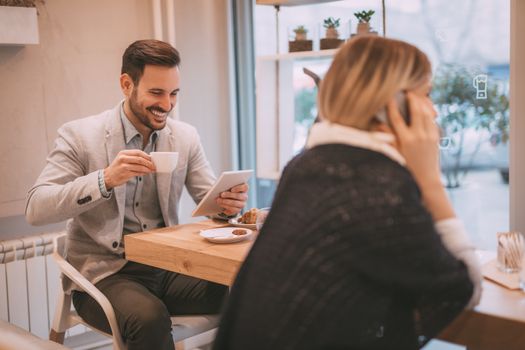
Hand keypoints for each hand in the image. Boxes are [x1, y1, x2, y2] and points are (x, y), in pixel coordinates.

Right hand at [104, 150, 155, 189]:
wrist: (108, 177)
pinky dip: (143, 173)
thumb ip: (133, 158)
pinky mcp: (125, 174)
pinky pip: (137, 173)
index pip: (138, 152)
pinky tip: (146, 173)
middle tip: (154, 165)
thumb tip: (148, 159)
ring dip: (147, 169)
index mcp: (123, 153)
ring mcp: (124, 166)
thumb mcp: (123, 159)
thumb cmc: (118, 168)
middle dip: (149, 163)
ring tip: (152, 170)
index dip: (146, 156)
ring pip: (140, 166)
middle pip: (140, 159)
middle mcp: (123, 158)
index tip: (152, 159)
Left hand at [216, 183, 248, 215]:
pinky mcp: (238, 210)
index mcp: (244, 188)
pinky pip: (233, 210)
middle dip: (229, 195)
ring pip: (236, 204)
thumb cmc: (228, 189)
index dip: (239, 188)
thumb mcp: (228, 186)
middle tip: (222, 195)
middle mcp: (244, 196)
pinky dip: (226, 208)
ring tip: (218, 200)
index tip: (232, 189)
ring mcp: (242, 204)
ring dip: (226, 202)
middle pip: (240, 196)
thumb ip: (227, 185)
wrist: (227, 198)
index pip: (245, 187)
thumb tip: (221, 187)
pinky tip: (221, 206)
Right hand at [388, 92, 454, 220]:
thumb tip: (378, 123)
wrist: (426, 178)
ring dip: (422, 103)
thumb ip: (387, 137)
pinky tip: (425, 109)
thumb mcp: (394, 153)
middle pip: (415, 111)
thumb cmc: (406, 166)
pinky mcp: (436, 137)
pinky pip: (432, 121)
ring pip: (426, 114)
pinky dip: (429, 112)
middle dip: (412, 99)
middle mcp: (418, 136)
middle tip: (408, 91)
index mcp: (405, 140)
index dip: (392, 106)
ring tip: (417, 96)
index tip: (390, 97)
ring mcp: (429, 136)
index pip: (397, 118)